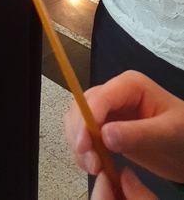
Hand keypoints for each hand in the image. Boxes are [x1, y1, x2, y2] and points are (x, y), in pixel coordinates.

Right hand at [65, 70, 183, 193]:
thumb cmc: (183, 134)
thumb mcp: (167, 133)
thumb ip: (138, 134)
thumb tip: (105, 136)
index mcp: (130, 85)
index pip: (100, 96)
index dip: (88, 118)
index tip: (85, 145)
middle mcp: (115, 94)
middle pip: (82, 106)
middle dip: (80, 133)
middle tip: (91, 162)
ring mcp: (109, 110)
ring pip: (78, 120)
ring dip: (79, 143)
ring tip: (93, 167)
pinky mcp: (106, 127)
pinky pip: (84, 134)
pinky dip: (83, 150)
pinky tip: (94, 165)